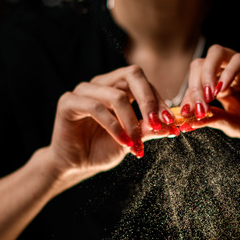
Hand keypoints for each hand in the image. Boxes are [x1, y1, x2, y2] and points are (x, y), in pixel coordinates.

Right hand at [50, 65, 178, 175]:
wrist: (76, 165)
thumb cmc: (102, 148)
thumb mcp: (132, 139)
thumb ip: (149, 129)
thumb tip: (172, 126)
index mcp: (117, 86)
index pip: (143, 81)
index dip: (158, 99)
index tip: (170, 121)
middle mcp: (101, 83)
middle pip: (132, 74)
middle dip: (149, 100)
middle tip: (158, 123)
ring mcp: (83, 90)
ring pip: (116, 95)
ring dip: (131, 121)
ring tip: (135, 143)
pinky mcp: (68, 102)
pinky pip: (96, 108)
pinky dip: (113, 126)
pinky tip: (122, 141)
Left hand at [178, 45, 239, 147]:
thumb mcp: (233, 125)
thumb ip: (212, 119)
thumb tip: (186, 122)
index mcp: (220, 87)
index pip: (195, 81)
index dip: (187, 95)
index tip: (185, 113)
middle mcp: (229, 74)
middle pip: (201, 63)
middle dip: (194, 85)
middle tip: (197, 106)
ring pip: (217, 53)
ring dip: (207, 73)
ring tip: (207, 95)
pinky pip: (239, 60)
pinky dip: (228, 72)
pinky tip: (223, 90)